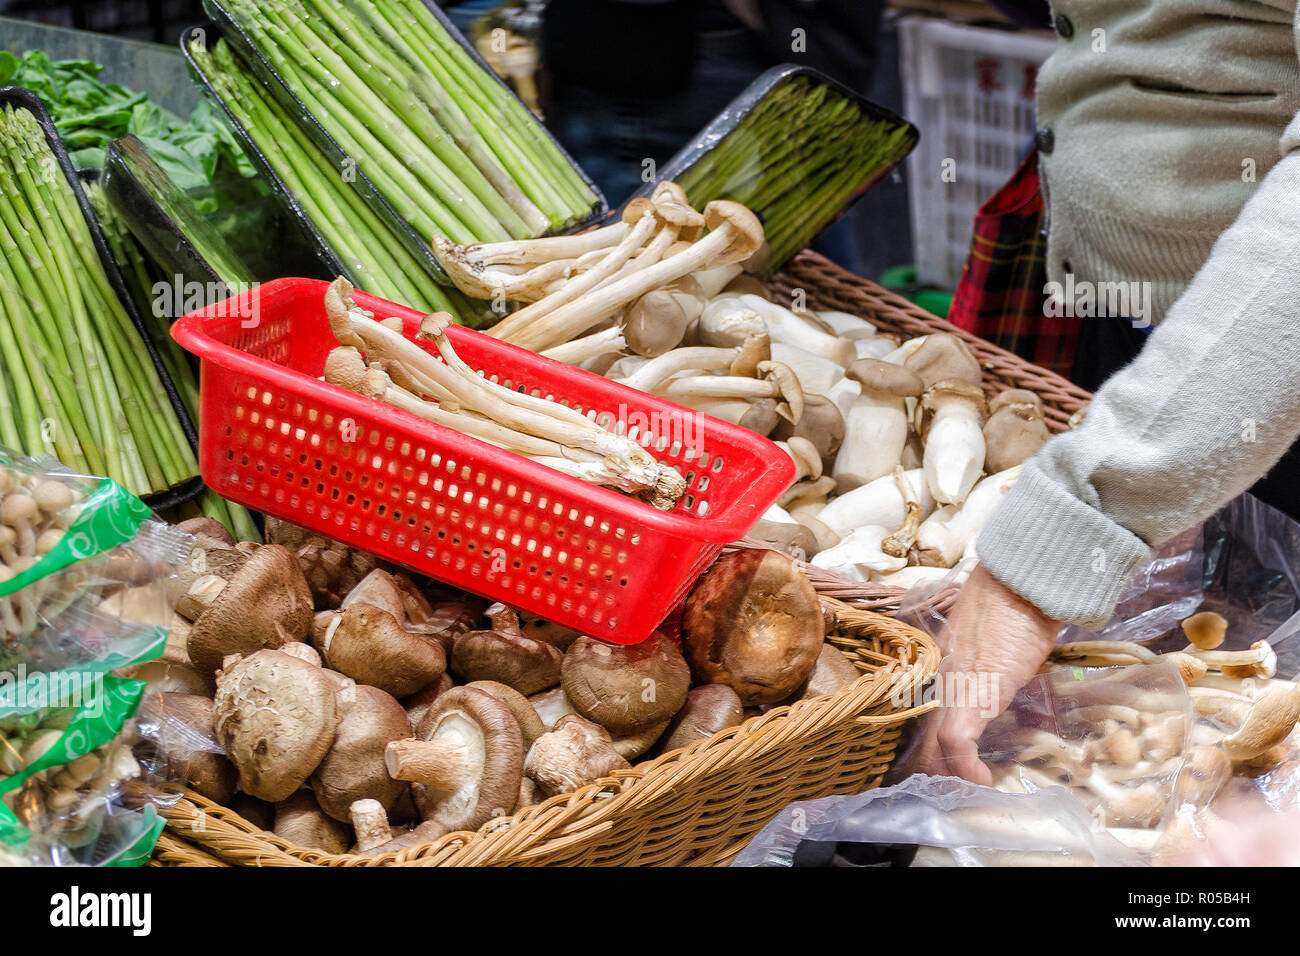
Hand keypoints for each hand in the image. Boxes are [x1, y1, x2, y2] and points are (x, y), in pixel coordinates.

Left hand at [910, 564, 1061, 783]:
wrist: (1020, 583)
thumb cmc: (1012, 606)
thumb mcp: (993, 646)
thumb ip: (989, 669)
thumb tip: (1009, 683)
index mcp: (940, 672)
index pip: (919, 721)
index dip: (927, 752)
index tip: (943, 771)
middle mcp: (937, 683)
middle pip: (919, 739)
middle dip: (934, 772)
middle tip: (956, 790)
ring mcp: (951, 689)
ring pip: (932, 745)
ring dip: (950, 775)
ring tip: (970, 790)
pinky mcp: (974, 694)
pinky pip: (957, 743)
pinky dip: (967, 770)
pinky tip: (983, 783)